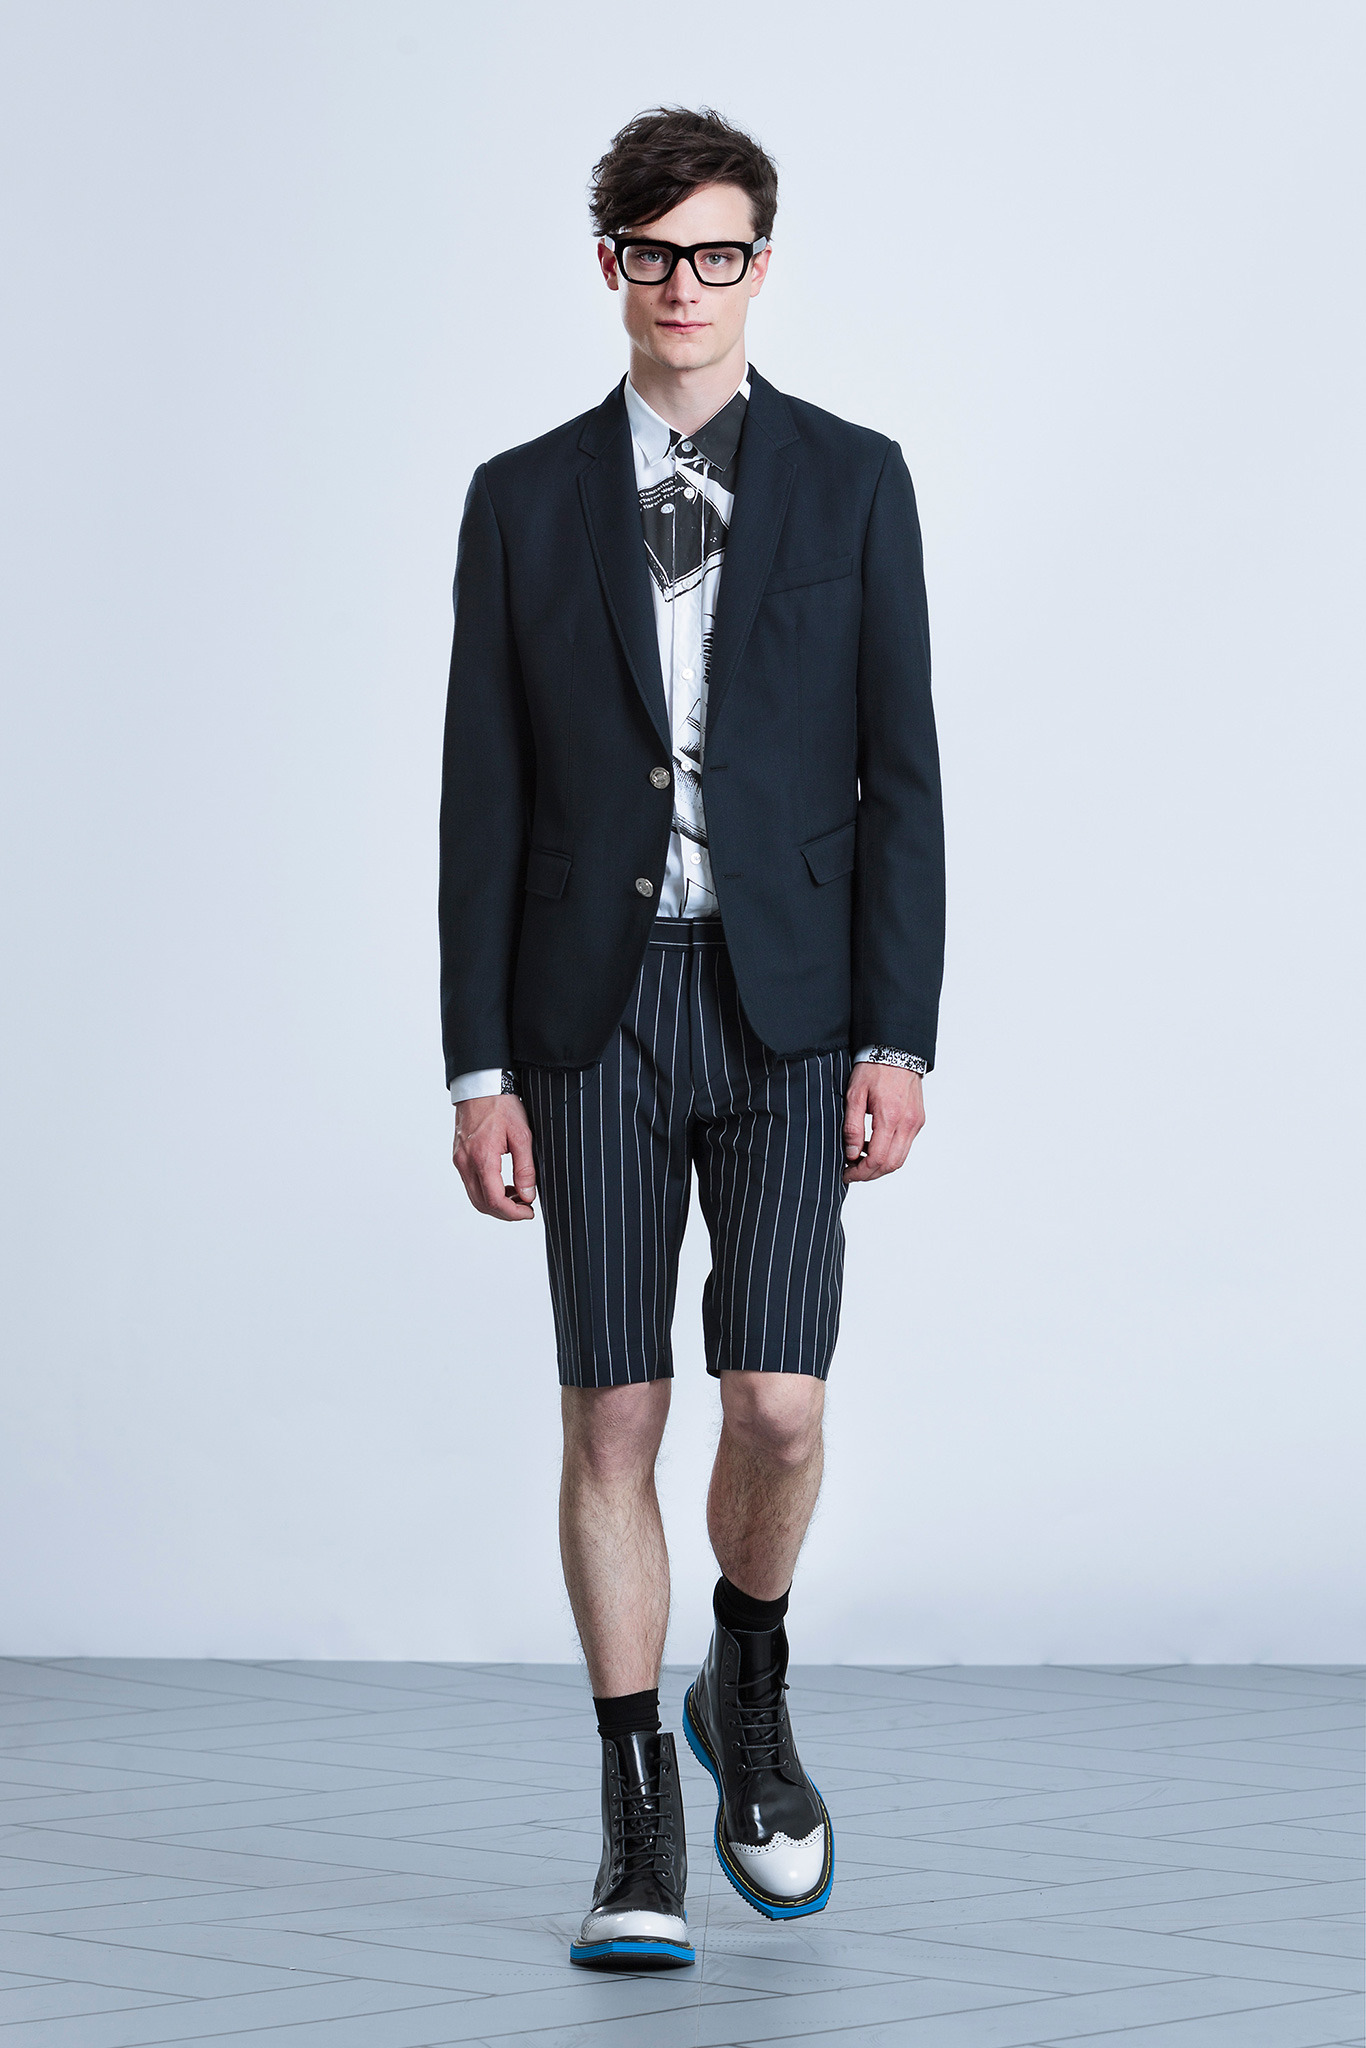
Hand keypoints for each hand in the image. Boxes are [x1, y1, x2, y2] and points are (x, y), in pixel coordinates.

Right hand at [453, 1093, 536, 1219]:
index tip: (529, 1212)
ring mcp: (459, 1160)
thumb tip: (528, 1195)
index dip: (512, 1213)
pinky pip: (471, 1184)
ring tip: (518, 1196)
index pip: (494, 1200)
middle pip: (482, 1204)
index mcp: (482, 1157)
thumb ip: (525, 1168)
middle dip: (505, 1213)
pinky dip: (487, 1192)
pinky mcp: (459, 1157)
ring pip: (475, 1197)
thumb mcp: (522, 1135)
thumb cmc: (501, 1105)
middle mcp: (465, 1162)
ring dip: (496, 1203)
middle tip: (525, 1208)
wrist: (480, 1086)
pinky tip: (504, 1185)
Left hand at [842, 1063, 924, 1184]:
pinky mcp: (918, 1120)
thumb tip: (851, 1153)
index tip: (846, 1173)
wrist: (896, 1051)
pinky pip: (905, 1146)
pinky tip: (873, 1146)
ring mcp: (915, 1123)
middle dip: (870, 1174)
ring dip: (880, 1166)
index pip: (877, 1158)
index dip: (860, 1172)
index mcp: (890, 1117)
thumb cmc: (873, 1069)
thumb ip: (852, 1126)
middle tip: (852, 1172)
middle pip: (891, 1164)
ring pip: (900, 1159)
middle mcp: (907, 1123)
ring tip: (860, 1160)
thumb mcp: (854, 1095)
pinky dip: (890, 1153)